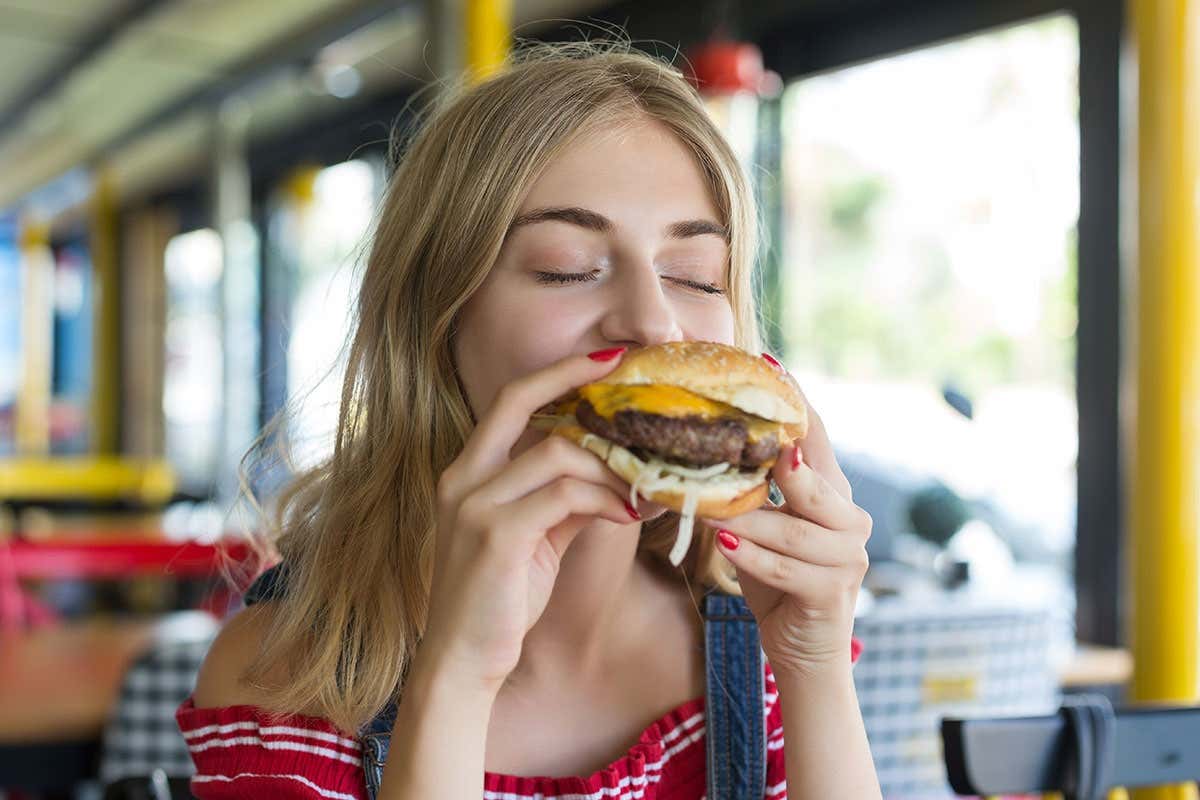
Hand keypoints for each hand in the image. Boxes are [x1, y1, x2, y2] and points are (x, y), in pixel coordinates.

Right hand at [422, 348, 638, 693]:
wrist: (461, 662)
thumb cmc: (498, 601)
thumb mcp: (534, 538)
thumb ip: (565, 500)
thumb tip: (617, 476)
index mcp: (467, 472)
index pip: (509, 399)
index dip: (557, 372)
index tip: (606, 358)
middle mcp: (462, 478)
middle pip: (519, 400)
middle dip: (576, 380)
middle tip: (632, 382)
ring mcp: (474, 504)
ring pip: (557, 453)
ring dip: (611, 468)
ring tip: (645, 488)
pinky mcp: (496, 534)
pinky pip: (565, 496)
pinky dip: (604, 500)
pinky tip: (628, 515)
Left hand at [702, 385, 870, 679]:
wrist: (803, 651)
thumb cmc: (776, 578)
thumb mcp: (761, 526)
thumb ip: (749, 490)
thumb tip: (701, 445)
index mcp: (832, 494)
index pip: (816, 438)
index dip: (797, 403)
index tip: (771, 365)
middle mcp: (848, 519)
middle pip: (813, 479)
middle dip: (776, 460)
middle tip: (739, 438)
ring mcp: (847, 557)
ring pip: (794, 529)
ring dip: (749, 519)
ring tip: (709, 508)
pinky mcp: (831, 593)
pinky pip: (789, 570)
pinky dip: (755, 558)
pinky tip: (726, 547)